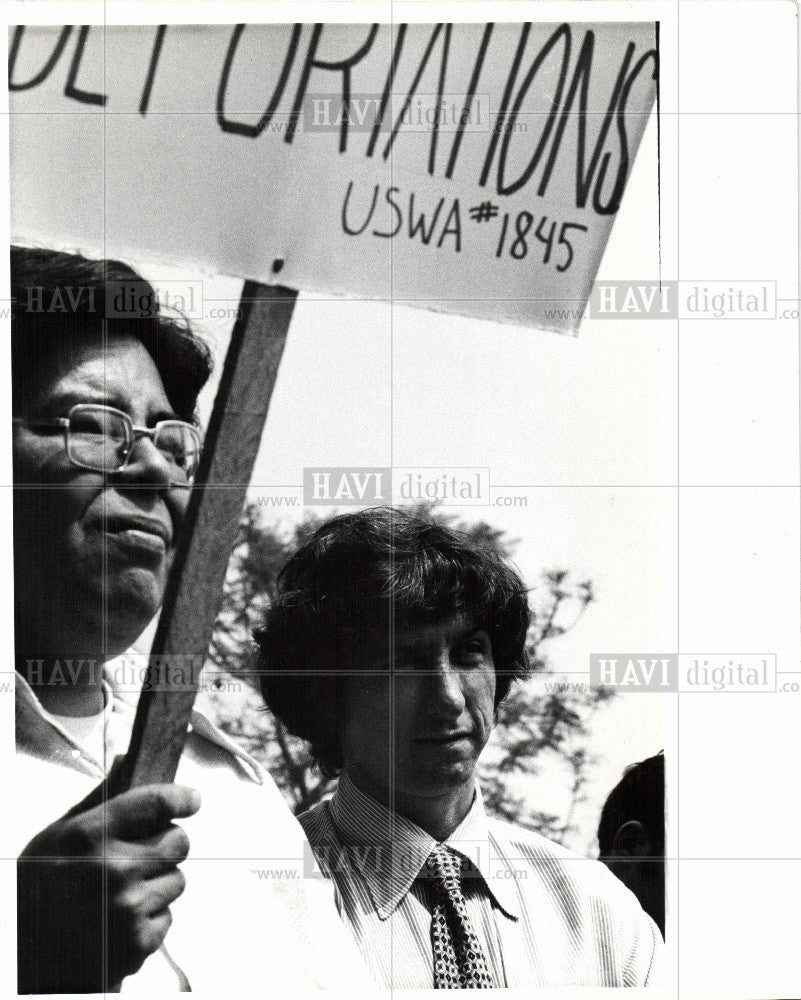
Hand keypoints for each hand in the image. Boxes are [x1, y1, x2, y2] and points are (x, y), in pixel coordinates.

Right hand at [17, 777, 199, 993]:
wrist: (25, 962)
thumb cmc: (41, 891)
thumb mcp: (56, 837)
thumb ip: (97, 800)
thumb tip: (126, 760)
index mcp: (89, 835)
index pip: (156, 802)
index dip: (181, 798)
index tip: (192, 800)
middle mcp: (112, 867)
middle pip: (178, 840)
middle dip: (167, 845)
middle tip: (143, 855)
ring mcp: (128, 906)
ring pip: (177, 879)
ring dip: (158, 884)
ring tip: (122, 894)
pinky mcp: (139, 940)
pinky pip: (167, 917)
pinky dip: (150, 919)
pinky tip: (120, 922)